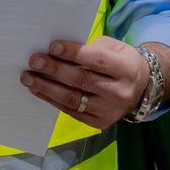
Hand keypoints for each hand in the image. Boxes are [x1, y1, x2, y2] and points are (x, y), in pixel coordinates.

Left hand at [21, 38, 147, 128]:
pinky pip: (71, 111)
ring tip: (28, 78)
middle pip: (81, 80)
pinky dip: (52, 100)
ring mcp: (109, 111)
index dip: (73, 53)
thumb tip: (56, 51)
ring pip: (72, 99)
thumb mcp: (113, 48)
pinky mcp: (99, 123)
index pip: (96, 60)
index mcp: (126, 69)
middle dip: (54, 69)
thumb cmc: (122, 62)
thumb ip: (89, 49)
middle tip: (34, 61)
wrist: (141, 88)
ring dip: (46, 88)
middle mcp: (119, 92)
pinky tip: (39, 90)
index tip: (52, 46)